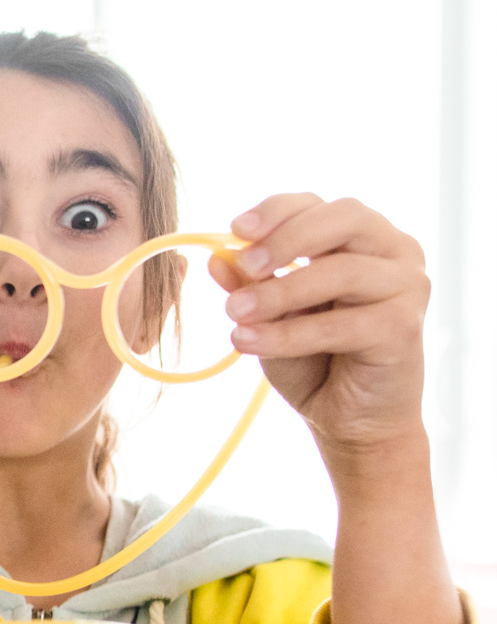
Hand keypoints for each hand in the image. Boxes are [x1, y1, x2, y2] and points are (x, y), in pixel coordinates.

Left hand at [215, 195, 429, 459]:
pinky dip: (289, 333)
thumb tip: (216, 257)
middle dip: (287, 239)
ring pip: (341, 271)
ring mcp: (407, 286)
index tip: (236, 228)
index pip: (320, 205)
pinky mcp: (404, 326)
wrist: (350, 419)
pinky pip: (341, 323)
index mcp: (362, 238)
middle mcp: (394, 252)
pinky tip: (250, 342)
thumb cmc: (313, 359)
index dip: (278, 210)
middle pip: (345, 219)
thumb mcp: (270, 315)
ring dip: (280, 293)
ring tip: (234, 313)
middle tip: (244, 264)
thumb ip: (250, 284)